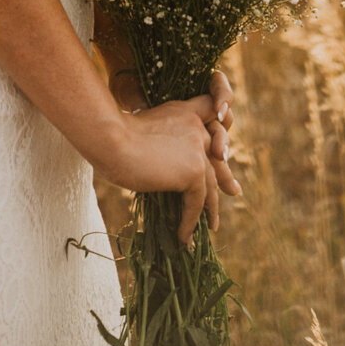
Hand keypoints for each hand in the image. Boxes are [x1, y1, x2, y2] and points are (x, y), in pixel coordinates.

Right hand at [102, 93, 241, 244]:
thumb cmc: (112, 138)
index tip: (221, 147)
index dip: (215, 126)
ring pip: (210, 183)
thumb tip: (165, 171)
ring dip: (210, 208)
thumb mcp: (141, 131)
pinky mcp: (195, 170)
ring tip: (210, 225)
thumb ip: (161, 143)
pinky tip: (183, 235)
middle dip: (224, 176)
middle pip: (216, 155)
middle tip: (233, 191)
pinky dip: (190, 221)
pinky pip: (197, 201)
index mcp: (183, 112)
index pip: (209, 110)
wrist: (111, 140)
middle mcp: (196, 127)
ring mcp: (198, 148)